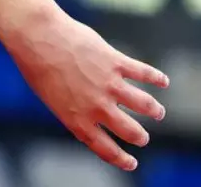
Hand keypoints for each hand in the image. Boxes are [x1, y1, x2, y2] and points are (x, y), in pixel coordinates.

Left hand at [9, 11, 169, 170]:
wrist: (37, 36)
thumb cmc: (36, 64)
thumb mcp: (50, 98)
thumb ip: (73, 109)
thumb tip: (89, 114)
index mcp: (77, 119)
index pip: (105, 148)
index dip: (121, 159)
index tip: (132, 163)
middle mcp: (97, 106)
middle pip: (130, 130)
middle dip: (140, 137)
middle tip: (143, 137)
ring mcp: (109, 84)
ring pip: (144, 105)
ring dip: (154, 110)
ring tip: (158, 112)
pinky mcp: (115, 62)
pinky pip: (143, 73)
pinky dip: (157, 78)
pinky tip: (163, 81)